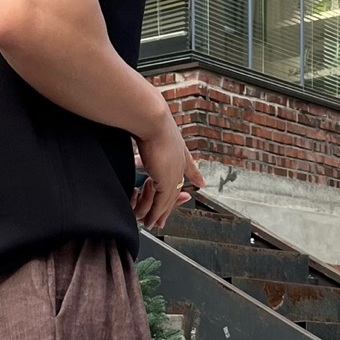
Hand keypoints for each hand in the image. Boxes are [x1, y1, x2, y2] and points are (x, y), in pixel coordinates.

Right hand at [132, 101, 203, 232]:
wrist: (149, 117)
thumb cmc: (145, 115)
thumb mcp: (149, 125)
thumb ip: (146, 130)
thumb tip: (138, 124)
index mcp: (177, 145)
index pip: (189, 162)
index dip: (194, 173)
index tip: (201, 182)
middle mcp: (179, 159)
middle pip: (177, 185)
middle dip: (173, 203)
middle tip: (167, 215)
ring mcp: (174, 171)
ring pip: (169, 198)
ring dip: (161, 213)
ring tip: (156, 224)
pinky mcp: (167, 181)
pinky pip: (161, 202)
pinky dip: (155, 213)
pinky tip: (151, 222)